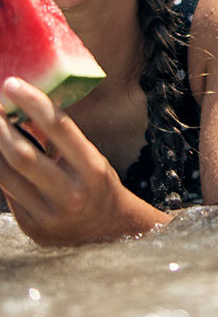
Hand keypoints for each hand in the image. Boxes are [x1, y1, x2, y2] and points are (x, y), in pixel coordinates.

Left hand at [0, 78, 171, 245]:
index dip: (33, 103)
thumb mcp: (90, 159)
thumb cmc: (99, 185)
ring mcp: (48, 215)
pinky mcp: (31, 228)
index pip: (59, 128)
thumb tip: (24, 111)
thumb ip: (60, 141)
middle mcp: (70, 193)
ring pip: (5, 176)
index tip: (13, 84)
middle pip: (22, 155)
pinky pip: (7, 193)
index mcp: (92, 168)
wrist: (109, 232)